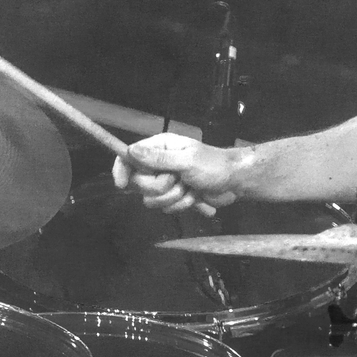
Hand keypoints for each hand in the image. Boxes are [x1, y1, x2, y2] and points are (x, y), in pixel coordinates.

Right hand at [112, 134, 237, 215]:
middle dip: (161, 187)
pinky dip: (182, 205)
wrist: (234, 182)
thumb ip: (158, 159)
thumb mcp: (186, 161)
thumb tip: (131, 151)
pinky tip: (195, 197)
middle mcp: (159, 164)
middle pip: (139, 184)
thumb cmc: (213, 166)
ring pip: (152, 200)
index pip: (128, 157)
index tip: (122, 185)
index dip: (121, 170)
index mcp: (159, 148)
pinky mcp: (174, 196)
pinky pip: (166, 208)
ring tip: (190, 188)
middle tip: (178, 180)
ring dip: (175, 197)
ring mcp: (166, 182)